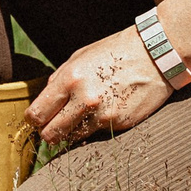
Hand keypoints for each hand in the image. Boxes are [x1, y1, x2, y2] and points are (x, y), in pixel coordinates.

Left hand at [29, 25, 173, 145]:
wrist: (156, 55)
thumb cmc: (114, 52)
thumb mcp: (79, 57)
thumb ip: (59, 80)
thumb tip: (44, 102)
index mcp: (69, 80)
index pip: (37, 114)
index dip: (34, 120)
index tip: (38, 119)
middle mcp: (85, 100)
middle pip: (51, 134)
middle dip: (49, 132)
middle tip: (54, 126)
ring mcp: (104, 115)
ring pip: (74, 138)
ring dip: (73, 131)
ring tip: (82, 116)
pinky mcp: (120, 124)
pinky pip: (97, 134)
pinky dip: (96, 127)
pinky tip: (106, 110)